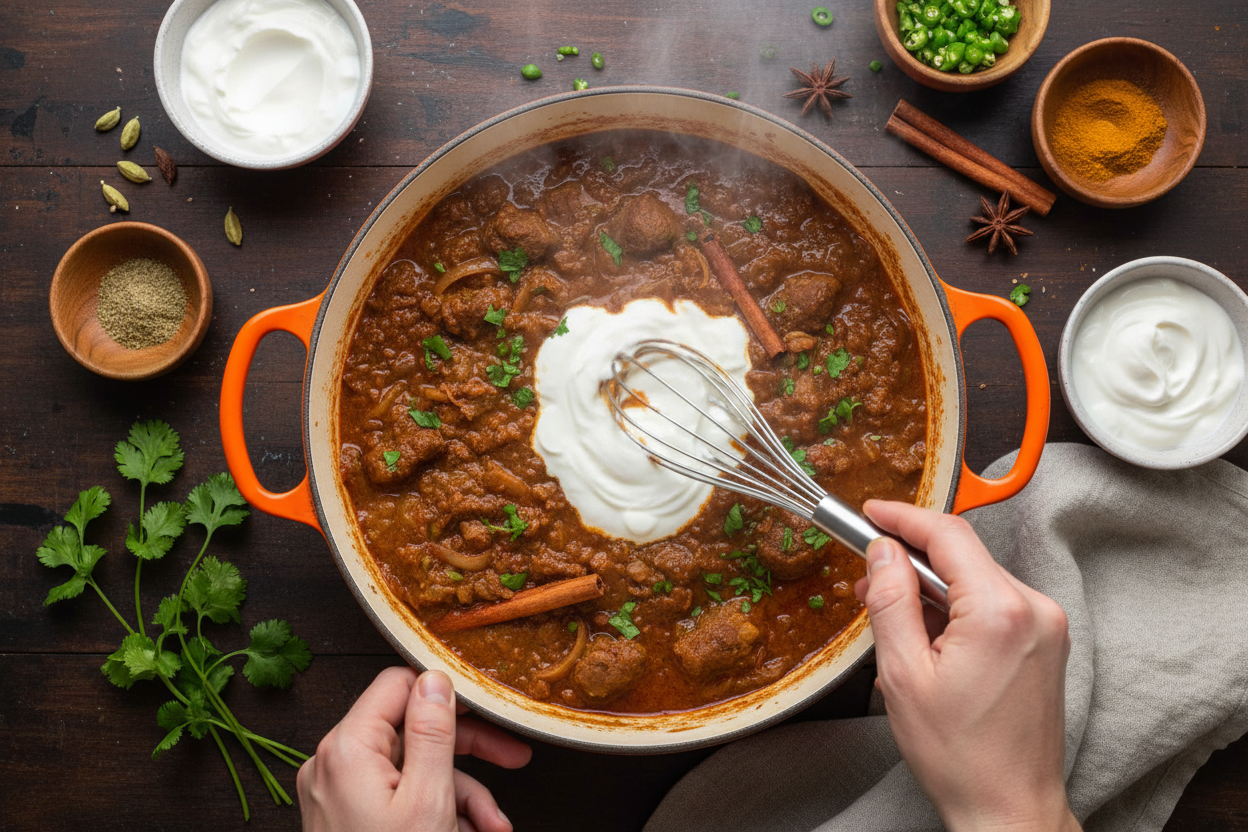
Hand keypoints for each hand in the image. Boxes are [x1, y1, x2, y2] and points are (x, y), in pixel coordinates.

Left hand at [297, 666, 531, 831]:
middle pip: (411, 729)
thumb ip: (433, 732)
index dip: (447, 694)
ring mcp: (338, 793)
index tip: (487, 710)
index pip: (399, 685)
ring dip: (461, 794)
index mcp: (347, 749)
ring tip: (492, 827)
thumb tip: (436, 679)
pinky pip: (399, 797)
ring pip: (412, 769)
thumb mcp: (429, 801)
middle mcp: (334, 765)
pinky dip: (437, 812)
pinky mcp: (347, 817)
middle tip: (513, 757)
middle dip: (468, 751)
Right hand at [856, 501, 1078, 831]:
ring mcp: (1046, 626)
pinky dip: (956, 613)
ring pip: (975, 581)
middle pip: (961, 557)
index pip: (947, 535)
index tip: (870, 514)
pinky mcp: (1046, 642)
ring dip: (932, 594)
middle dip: (910, 565)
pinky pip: (992, 605)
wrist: (1010, 807)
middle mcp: (1034, 608)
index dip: (902, 518)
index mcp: (999, 610)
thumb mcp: (904, 674)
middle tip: (868, 587)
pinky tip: (931, 649)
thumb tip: (882, 553)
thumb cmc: (959, 755)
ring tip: (899, 635)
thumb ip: (890, 601)